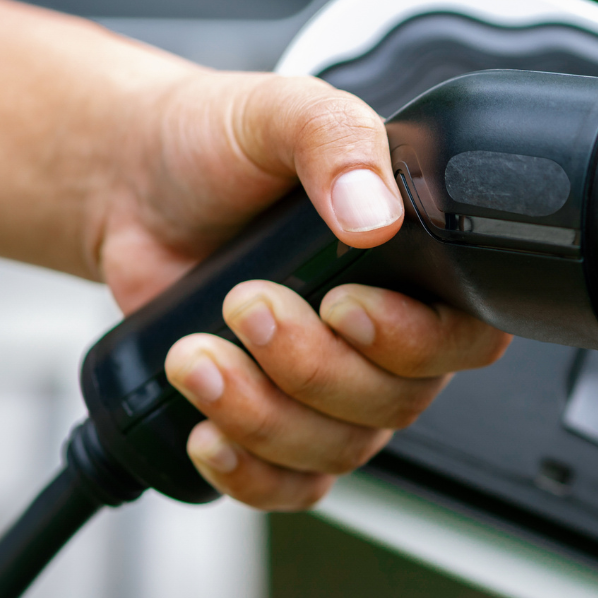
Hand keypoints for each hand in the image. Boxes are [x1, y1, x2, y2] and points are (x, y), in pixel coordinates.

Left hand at [95, 71, 509, 509]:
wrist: (132, 183)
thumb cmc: (219, 145)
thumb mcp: (283, 111)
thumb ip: (337, 141)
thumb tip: (374, 214)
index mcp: (415, 264)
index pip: (464, 338)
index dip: (412, 341)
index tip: (344, 305)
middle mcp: (385, 337)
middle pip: (392, 403)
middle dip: (309, 366)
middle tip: (244, 303)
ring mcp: (329, 389)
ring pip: (335, 449)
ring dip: (262, 415)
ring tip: (195, 355)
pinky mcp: (271, 423)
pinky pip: (289, 486)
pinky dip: (249, 474)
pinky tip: (206, 431)